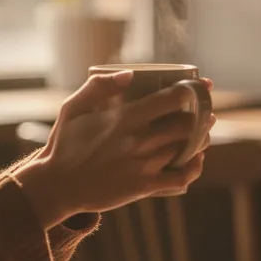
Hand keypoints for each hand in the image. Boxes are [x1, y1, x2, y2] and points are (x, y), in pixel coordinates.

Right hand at [16, 71, 215, 227]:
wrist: (57, 186)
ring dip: (200, 138)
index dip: (192, 90)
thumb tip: (130, 74)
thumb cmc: (64, 144)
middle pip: (186, 124)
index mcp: (124, 118)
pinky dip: (194, 167)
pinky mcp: (144, 187)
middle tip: (204, 110)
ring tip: (203, 131)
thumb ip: (99, 86)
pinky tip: (197, 159)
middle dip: (200, 115)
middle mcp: (138, 141)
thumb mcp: (73, 108)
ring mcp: (143, 165)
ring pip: (187, 149)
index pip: (171, 99)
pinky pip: (181, 177)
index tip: (201, 85)